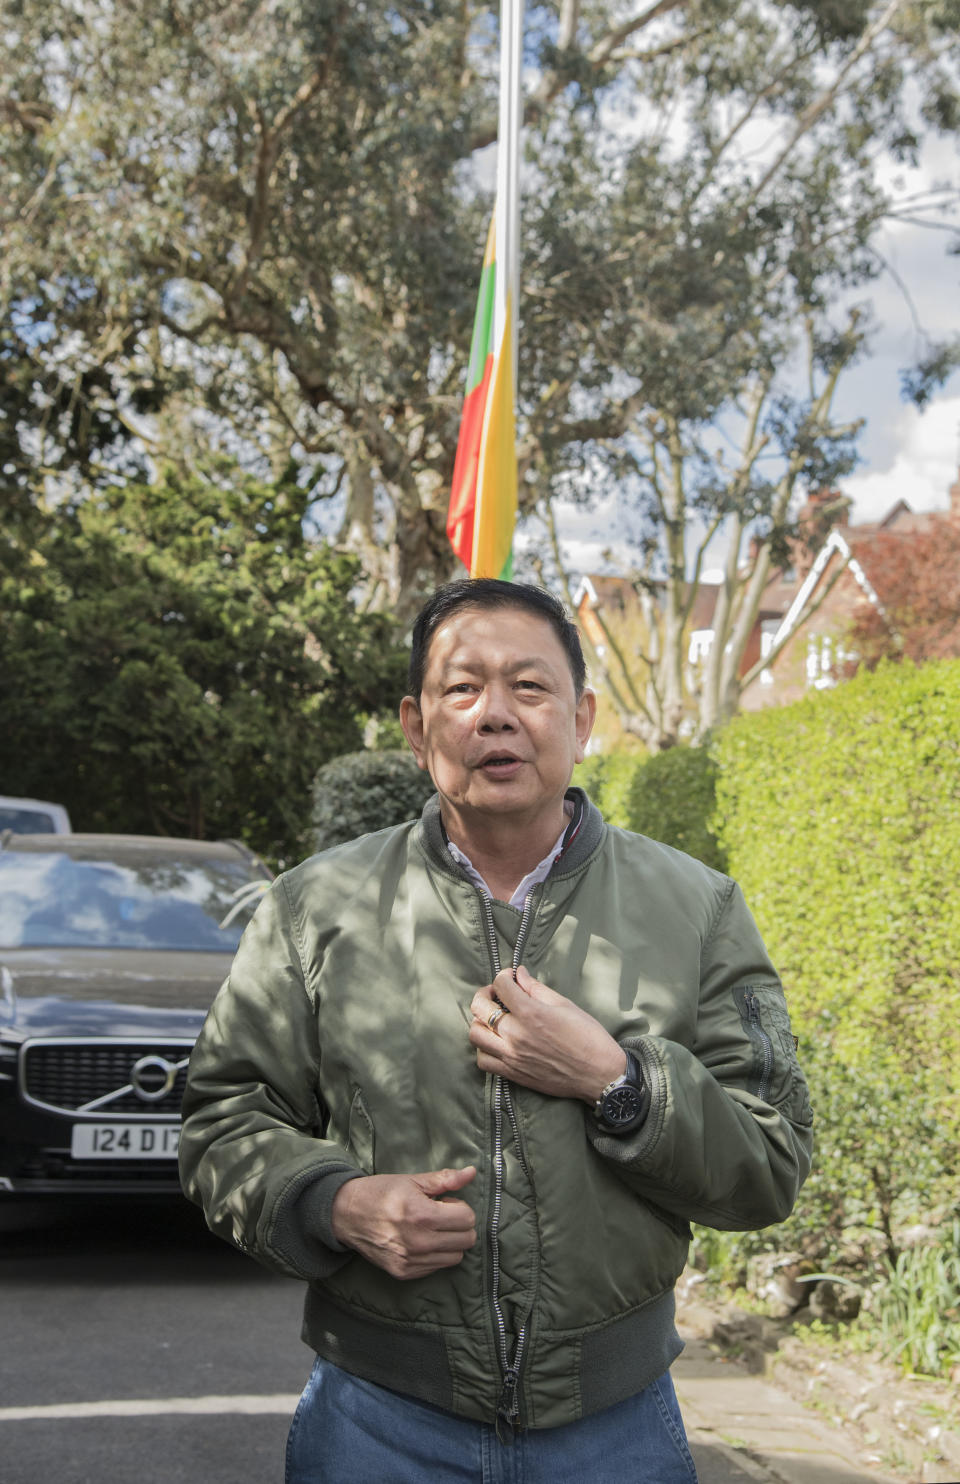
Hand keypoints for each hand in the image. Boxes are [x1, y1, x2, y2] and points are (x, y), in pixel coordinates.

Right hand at [330, 1166, 476, 1279]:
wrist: (347, 1214)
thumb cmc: (381, 1192)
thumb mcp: (413, 1180)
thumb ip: (445, 1179)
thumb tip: (472, 1172)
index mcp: (422, 1215)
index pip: (467, 1219)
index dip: (459, 1207)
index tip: (444, 1203)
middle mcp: (418, 1242)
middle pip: (466, 1240)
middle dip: (459, 1225)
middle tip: (440, 1215)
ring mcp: (411, 1261)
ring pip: (455, 1257)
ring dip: (450, 1242)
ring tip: (431, 1228)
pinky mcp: (404, 1273)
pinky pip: (437, 1267)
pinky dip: (435, 1254)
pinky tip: (420, 1240)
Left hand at [469, 966, 625, 1103]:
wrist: (599, 1074)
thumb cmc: (588, 1037)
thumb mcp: (565, 1005)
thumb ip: (536, 989)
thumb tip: (519, 974)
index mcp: (531, 1013)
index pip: (501, 986)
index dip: (504, 976)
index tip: (510, 978)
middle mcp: (516, 1035)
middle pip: (480, 1008)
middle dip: (485, 994)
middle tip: (496, 994)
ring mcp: (512, 1056)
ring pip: (475, 1035)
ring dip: (480, 1021)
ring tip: (494, 1019)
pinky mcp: (513, 1074)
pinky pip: (483, 1061)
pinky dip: (484, 1049)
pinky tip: (496, 1042)